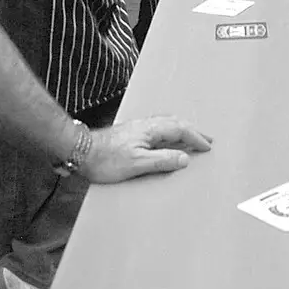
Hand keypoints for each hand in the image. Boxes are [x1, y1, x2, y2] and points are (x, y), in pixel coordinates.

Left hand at [82, 116, 213, 182]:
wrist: (80, 151)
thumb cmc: (106, 159)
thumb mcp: (137, 164)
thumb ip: (162, 160)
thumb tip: (184, 158)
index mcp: (151, 130)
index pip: (180, 130)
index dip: (196, 138)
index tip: (207, 147)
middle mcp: (146, 125)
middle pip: (176, 124)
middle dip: (193, 131)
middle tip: (207, 139)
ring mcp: (137, 128)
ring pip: (167, 125)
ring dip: (182, 131)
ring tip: (192, 138)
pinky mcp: (131, 133)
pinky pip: (159, 128)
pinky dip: (170, 133)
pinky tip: (167, 139)